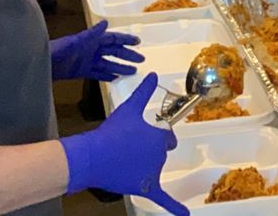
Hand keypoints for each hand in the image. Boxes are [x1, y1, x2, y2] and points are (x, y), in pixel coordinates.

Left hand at [49, 20, 143, 81]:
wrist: (41, 64)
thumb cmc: (56, 50)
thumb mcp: (74, 41)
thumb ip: (90, 34)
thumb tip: (105, 23)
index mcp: (91, 40)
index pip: (113, 38)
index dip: (125, 40)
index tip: (138, 42)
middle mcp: (91, 50)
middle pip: (113, 51)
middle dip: (127, 55)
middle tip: (141, 60)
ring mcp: (87, 61)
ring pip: (108, 64)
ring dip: (120, 67)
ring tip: (133, 72)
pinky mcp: (81, 71)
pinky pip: (98, 73)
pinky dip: (107, 76)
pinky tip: (115, 79)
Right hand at [60, 73, 187, 213]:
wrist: (93, 155)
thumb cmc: (111, 132)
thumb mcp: (129, 108)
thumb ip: (144, 92)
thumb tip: (154, 74)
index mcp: (160, 137)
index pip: (167, 137)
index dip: (157, 136)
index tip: (146, 135)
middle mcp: (160, 156)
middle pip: (161, 153)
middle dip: (150, 150)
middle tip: (131, 147)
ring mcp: (152, 172)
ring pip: (155, 169)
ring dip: (144, 166)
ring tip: (124, 160)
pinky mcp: (145, 187)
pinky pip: (163, 199)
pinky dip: (175, 208)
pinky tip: (184, 215)